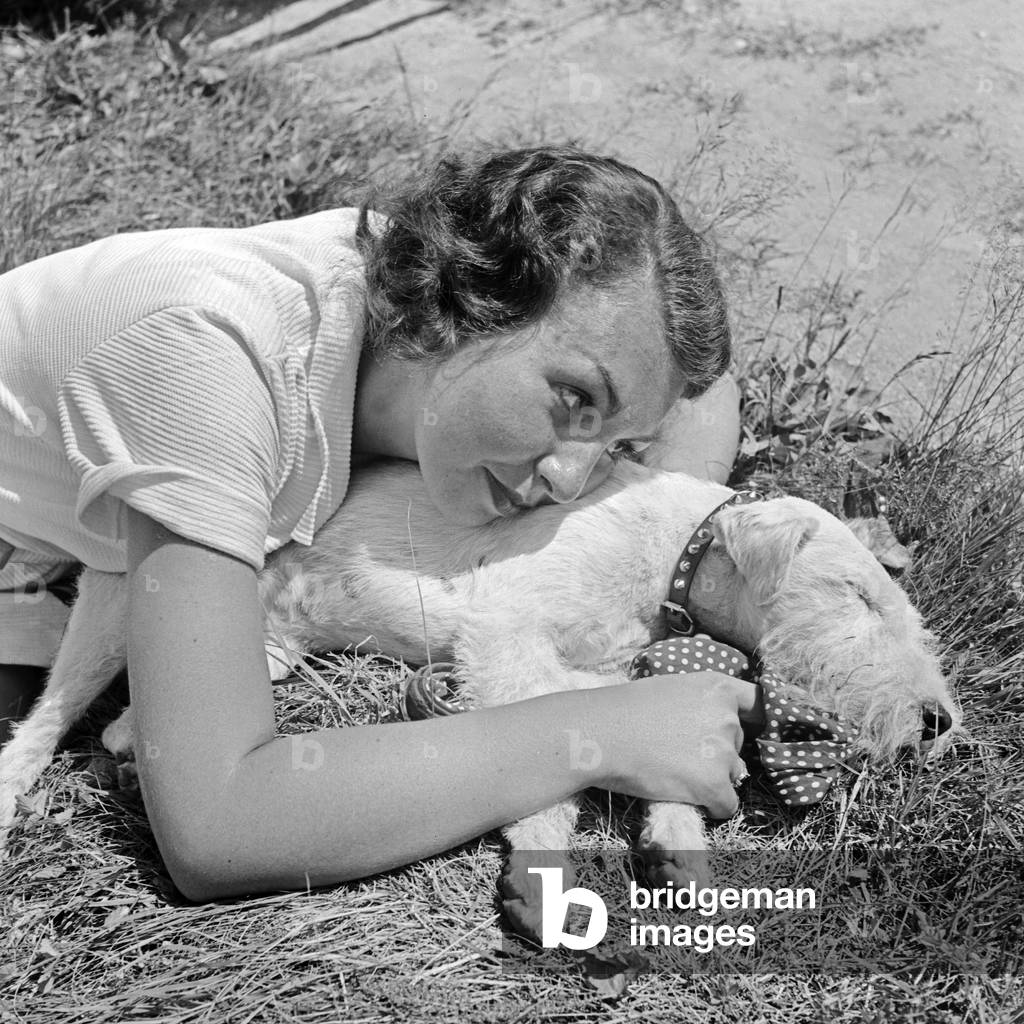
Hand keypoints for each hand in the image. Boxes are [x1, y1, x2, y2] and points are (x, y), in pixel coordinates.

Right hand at [589, 671, 762, 818]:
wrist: (600, 734)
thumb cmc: (624, 710)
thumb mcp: (670, 687)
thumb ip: (700, 701)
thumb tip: (720, 719)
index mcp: (718, 688)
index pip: (759, 703)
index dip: (755, 720)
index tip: (754, 731)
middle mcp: (728, 717)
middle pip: (736, 745)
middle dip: (715, 753)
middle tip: (676, 752)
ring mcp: (723, 752)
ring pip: (731, 775)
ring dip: (710, 778)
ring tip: (672, 771)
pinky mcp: (714, 784)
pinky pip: (726, 805)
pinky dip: (709, 806)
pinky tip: (683, 795)